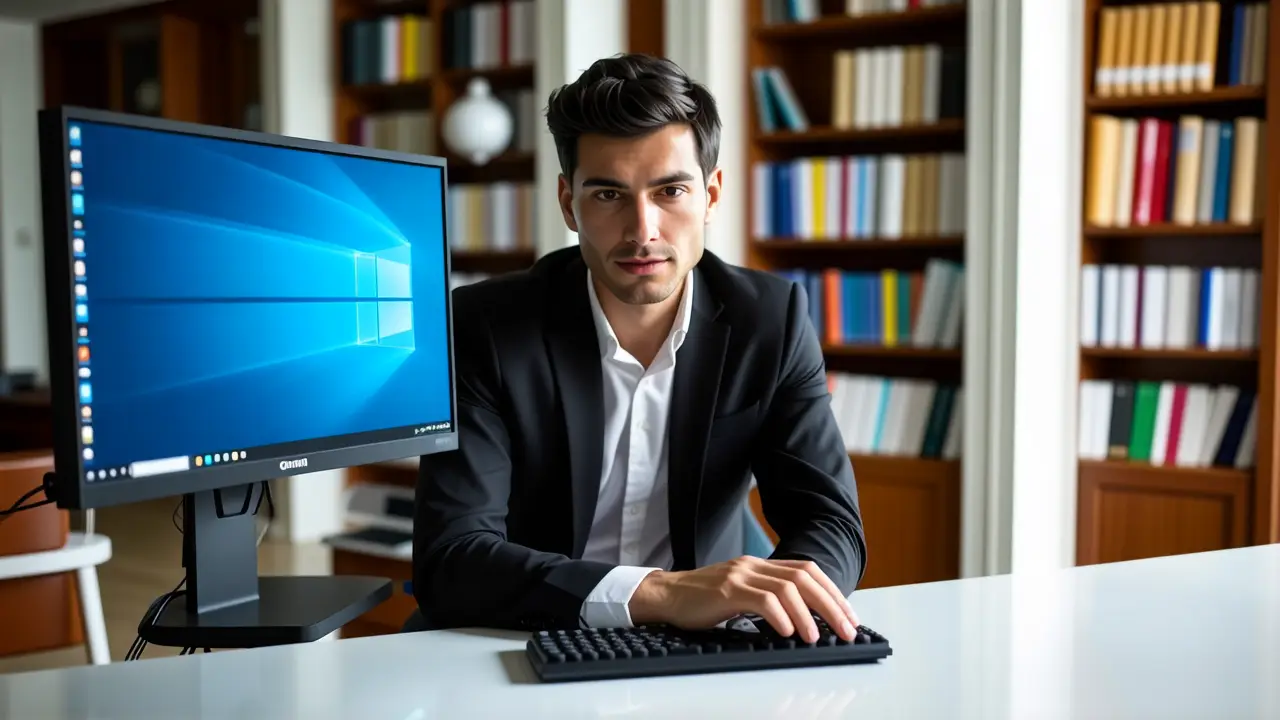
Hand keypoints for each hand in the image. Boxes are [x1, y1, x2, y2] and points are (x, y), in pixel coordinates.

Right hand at [628, 556, 858, 642]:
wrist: (666, 595)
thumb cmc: (703, 601)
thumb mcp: (740, 594)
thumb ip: (767, 599)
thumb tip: (804, 621)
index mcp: (761, 565)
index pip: (807, 571)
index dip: (833, 592)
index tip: (849, 616)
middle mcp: (754, 565)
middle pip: (804, 578)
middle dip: (831, 605)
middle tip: (847, 630)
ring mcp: (740, 575)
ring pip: (787, 588)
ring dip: (808, 614)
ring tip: (816, 637)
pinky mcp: (726, 590)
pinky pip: (761, 599)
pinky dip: (780, 616)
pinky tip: (787, 632)